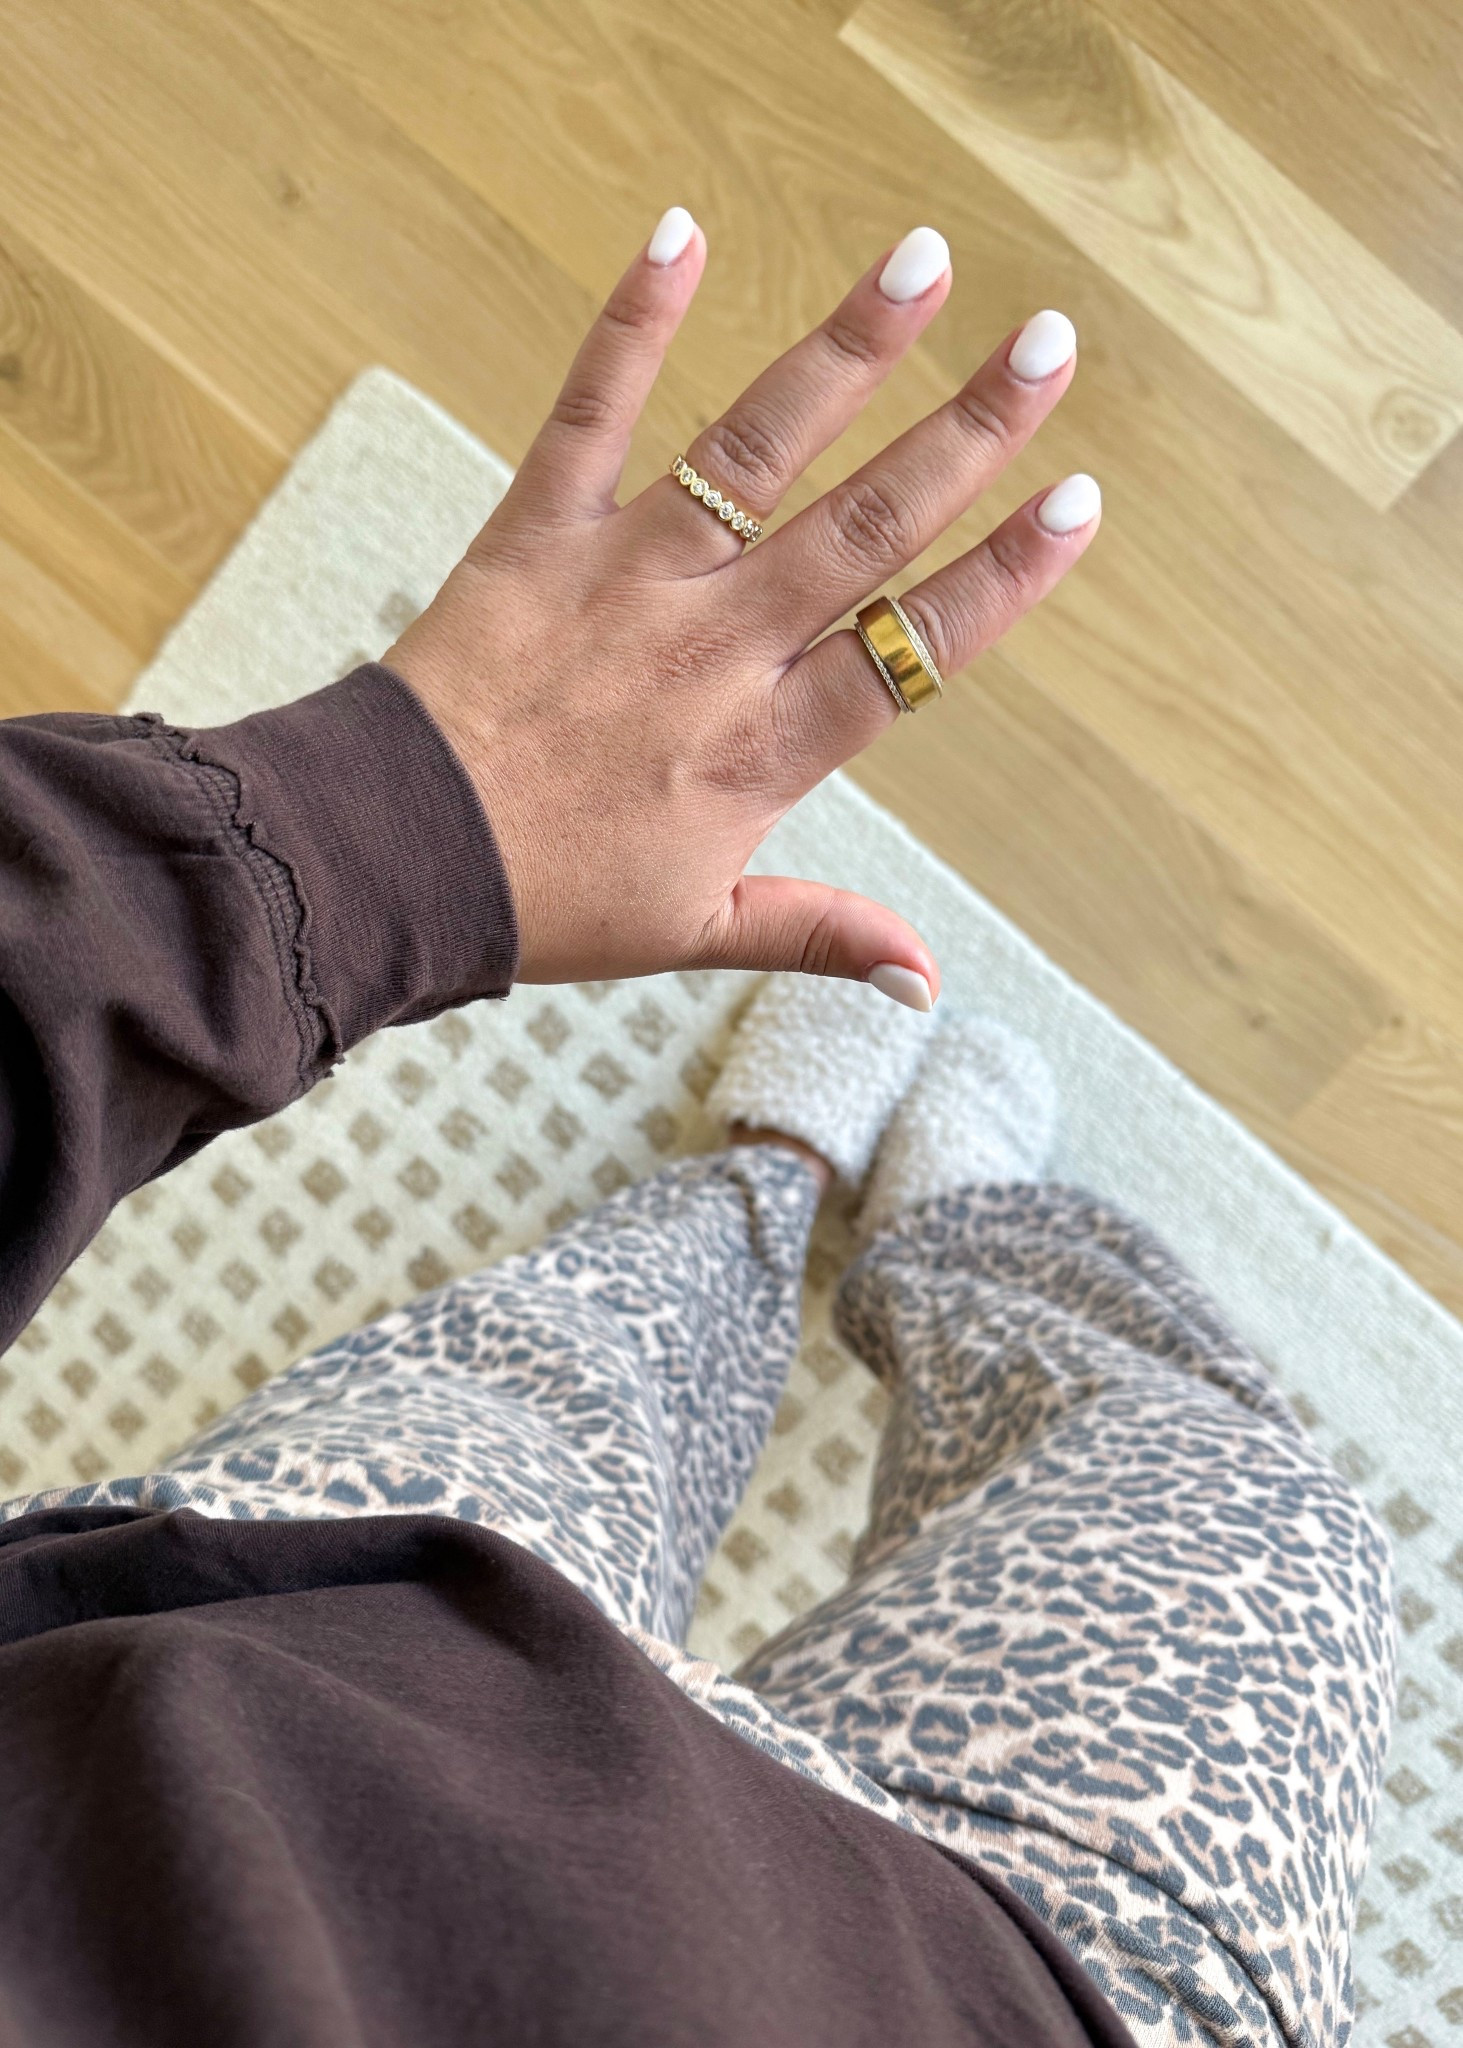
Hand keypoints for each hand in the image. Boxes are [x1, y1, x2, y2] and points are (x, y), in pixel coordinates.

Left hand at [387, 208, 1097, 1008]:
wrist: (391, 858)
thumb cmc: (547, 897)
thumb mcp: (697, 932)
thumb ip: (821, 931)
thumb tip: (928, 981)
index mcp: (761, 750)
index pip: (909, 652)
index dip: (999, 580)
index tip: (1076, 505)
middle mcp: (713, 651)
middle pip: (862, 531)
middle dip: (966, 437)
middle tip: (1048, 348)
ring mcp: (628, 579)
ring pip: (756, 453)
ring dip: (844, 354)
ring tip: (922, 262)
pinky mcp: (541, 531)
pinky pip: (591, 413)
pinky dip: (632, 322)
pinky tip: (682, 232)